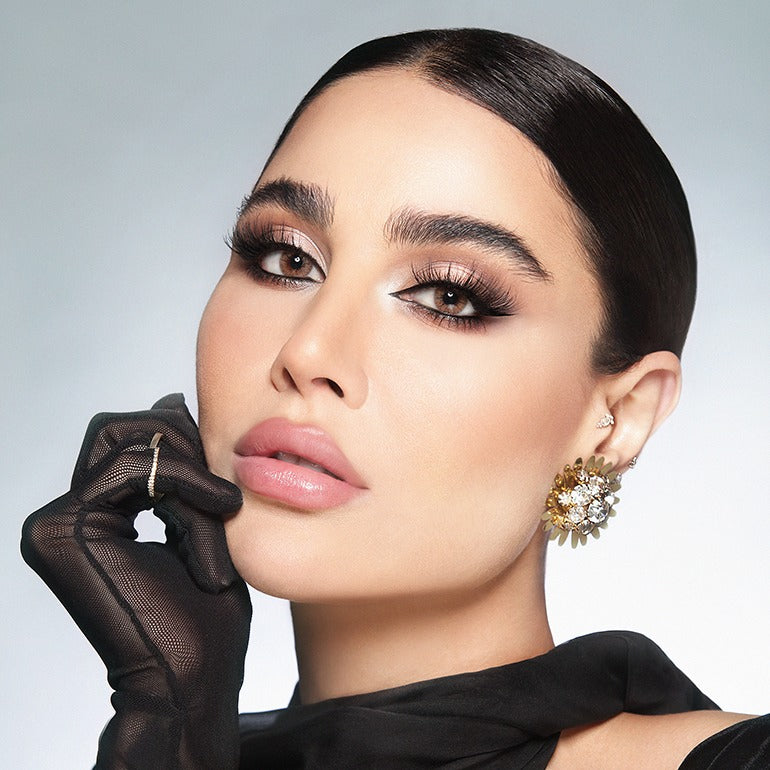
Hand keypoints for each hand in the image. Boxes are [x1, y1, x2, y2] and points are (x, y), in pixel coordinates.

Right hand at [21, 394, 250, 768]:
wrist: (195, 675)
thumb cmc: (203, 613)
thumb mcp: (199, 520)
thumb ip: (180, 468)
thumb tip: (168, 401)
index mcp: (97, 513)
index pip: (132, 439)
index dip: (183, 441)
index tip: (219, 483)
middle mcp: (68, 515)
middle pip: (119, 428)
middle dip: (180, 443)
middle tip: (218, 492)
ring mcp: (58, 522)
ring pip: (129, 441)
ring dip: (189, 470)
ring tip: (222, 512)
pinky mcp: (63, 530)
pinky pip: (135, 469)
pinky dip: (187, 483)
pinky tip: (220, 512)